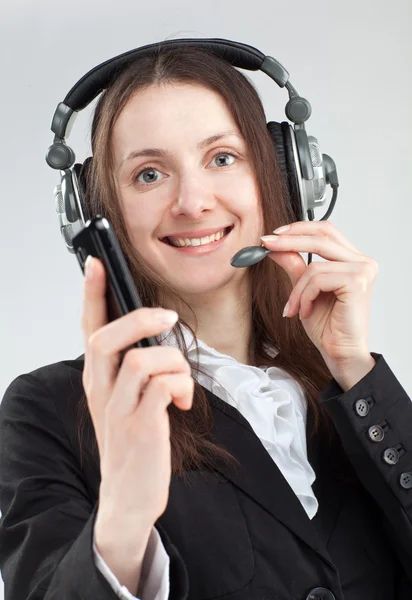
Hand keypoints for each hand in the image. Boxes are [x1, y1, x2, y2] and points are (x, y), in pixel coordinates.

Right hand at [80, 256, 193, 531]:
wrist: (129, 496)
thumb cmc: (132, 441)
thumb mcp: (122, 400)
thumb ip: (129, 368)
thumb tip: (154, 333)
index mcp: (97, 379)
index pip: (89, 329)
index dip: (92, 295)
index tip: (96, 263)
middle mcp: (101, 391)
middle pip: (107, 338)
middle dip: (140, 318)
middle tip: (168, 317)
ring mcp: (118, 410)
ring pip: (141, 360)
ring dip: (173, 362)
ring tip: (181, 382)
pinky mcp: (141, 427)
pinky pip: (163, 388)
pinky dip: (181, 386)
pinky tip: (183, 403)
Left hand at [260, 220, 378, 371]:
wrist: (338, 353)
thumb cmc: (327, 326)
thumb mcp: (304, 290)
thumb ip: (294, 265)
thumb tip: (275, 246)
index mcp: (353, 260)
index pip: (326, 230)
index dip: (299, 228)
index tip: (273, 235)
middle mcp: (362, 262)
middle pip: (322, 236)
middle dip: (289, 240)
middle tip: (266, 244)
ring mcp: (363, 271)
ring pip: (314, 266)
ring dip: (297, 290)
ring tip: (294, 308)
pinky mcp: (357, 282)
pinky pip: (317, 280)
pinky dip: (305, 297)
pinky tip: (306, 312)